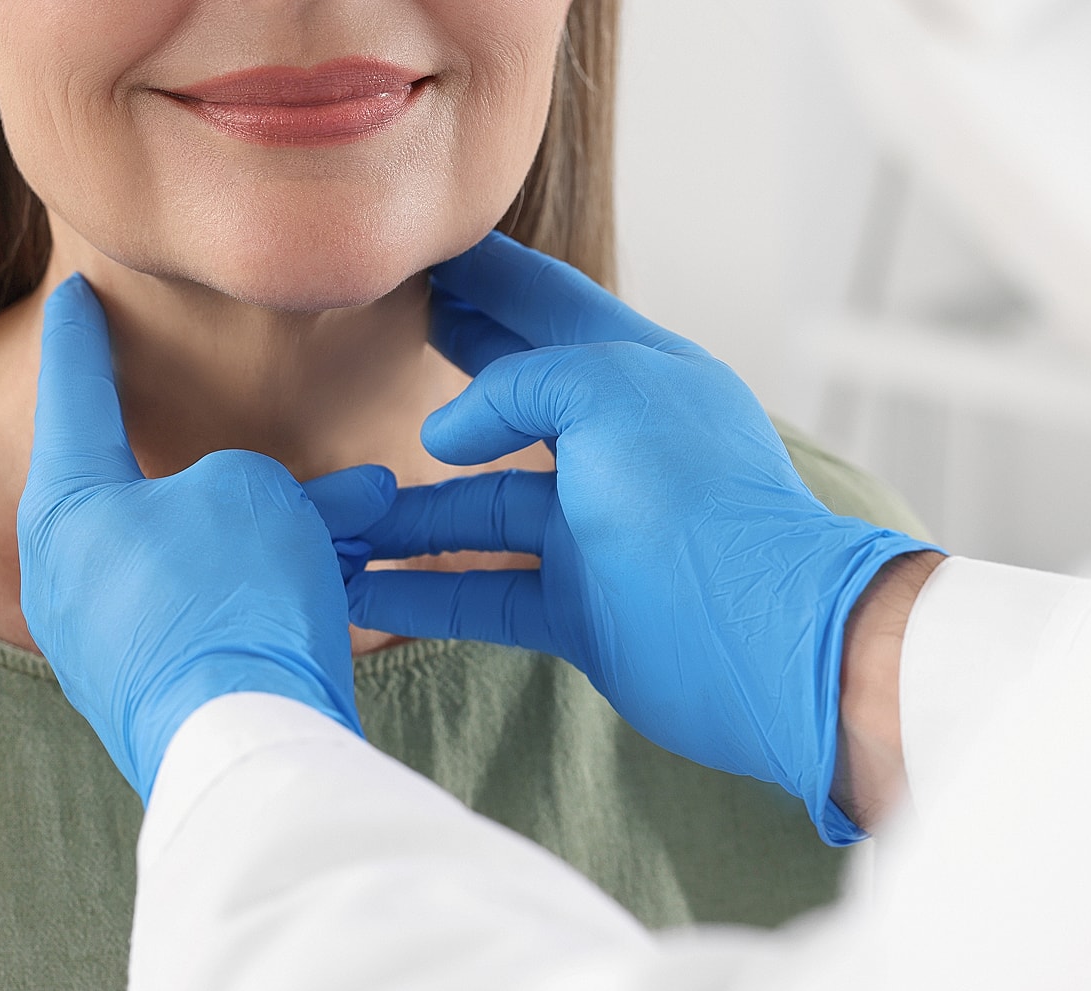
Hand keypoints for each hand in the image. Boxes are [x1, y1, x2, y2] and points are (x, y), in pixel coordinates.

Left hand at [20, 275, 393, 799]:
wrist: (245, 744)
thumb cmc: (231, 597)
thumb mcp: (250, 490)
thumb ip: (251, 478)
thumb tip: (288, 511)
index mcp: (66, 509)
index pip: (73, 393)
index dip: (81, 335)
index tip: (71, 294)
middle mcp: (70, 578)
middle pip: (158, 491)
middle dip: (246, 470)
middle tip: (296, 441)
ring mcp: (110, 645)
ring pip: (205, 557)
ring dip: (283, 531)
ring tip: (370, 515)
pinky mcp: (160, 694)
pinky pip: (218, 614)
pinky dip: (274, 587)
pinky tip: (347, 579)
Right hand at [336, 234, 939, 844]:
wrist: (765, 643)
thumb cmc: (700, 502)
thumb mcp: (609, 395)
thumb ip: (518, 385)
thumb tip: (443, 435)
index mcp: (637, 375)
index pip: (545, 304)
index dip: (481, 275)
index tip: (417, 248)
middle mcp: (614, 449)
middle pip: (506, 400)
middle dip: (439, 372)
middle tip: (364, 338)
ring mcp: (595, 531)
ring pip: (478, 510)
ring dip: (403, 514)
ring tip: (326, 509)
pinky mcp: (580, 608)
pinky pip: (481, 593)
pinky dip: (419, 593)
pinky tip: (356, 588)